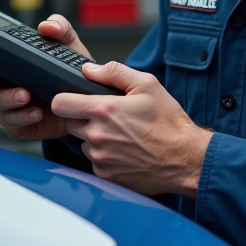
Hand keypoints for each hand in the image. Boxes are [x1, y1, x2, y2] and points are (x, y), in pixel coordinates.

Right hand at [0, 14, 91, 140]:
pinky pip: (12, 122)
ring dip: (9, 97)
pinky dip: (23, 117)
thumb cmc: (69, 74)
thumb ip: (60, 29)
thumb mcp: (69, 46)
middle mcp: (4, 82)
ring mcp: (9, 105)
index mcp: (9, 62)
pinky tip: (36, 112)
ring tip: (26, 94)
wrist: (84, 105)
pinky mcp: (19, 124)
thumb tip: (47, 26)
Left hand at [51, 61, 212, 196]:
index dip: (66, 100)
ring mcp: (100, 158)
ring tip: (123, 136)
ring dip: (95, 139)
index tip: (76, 100)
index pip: (60, 104)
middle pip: (70, 124)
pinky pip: (94, 162)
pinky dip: (105, 156)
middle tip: (109, 118)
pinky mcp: (105, 176)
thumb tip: (88, 70)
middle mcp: (97, 136)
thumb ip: (114, 72)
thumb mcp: (147, 85)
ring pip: (83, 143)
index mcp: (104, 110)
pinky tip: (126, 152)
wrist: (185, 159)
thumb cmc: (169, 122)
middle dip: (84, 119)